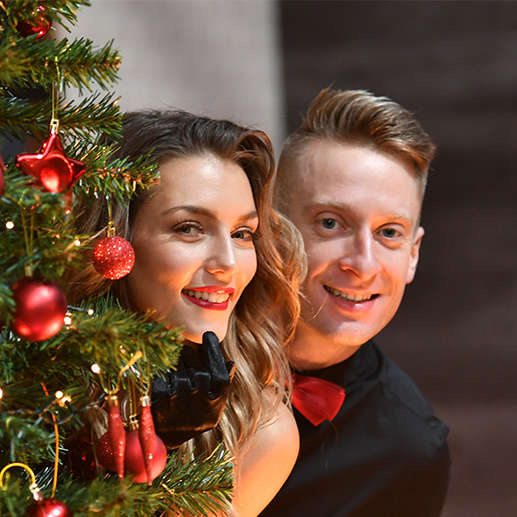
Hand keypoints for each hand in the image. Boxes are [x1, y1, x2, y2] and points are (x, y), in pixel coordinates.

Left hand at [151, 331, 234, 448]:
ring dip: (177, 366)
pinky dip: (162, 376)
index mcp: (214, 408)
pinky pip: (162, 383)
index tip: (208, 334)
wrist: (168, 439)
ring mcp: (178, 411)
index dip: (214, 353)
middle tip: (186, 346)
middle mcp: (198, 412)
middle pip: (199, 375)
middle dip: (192, 358)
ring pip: (180, 378)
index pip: (220, 377)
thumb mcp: (213, 404)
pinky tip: (164, 375)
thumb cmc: (195, 414)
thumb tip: (230, 362)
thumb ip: (222, 384)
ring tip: (175, 363)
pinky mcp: (159, 409)